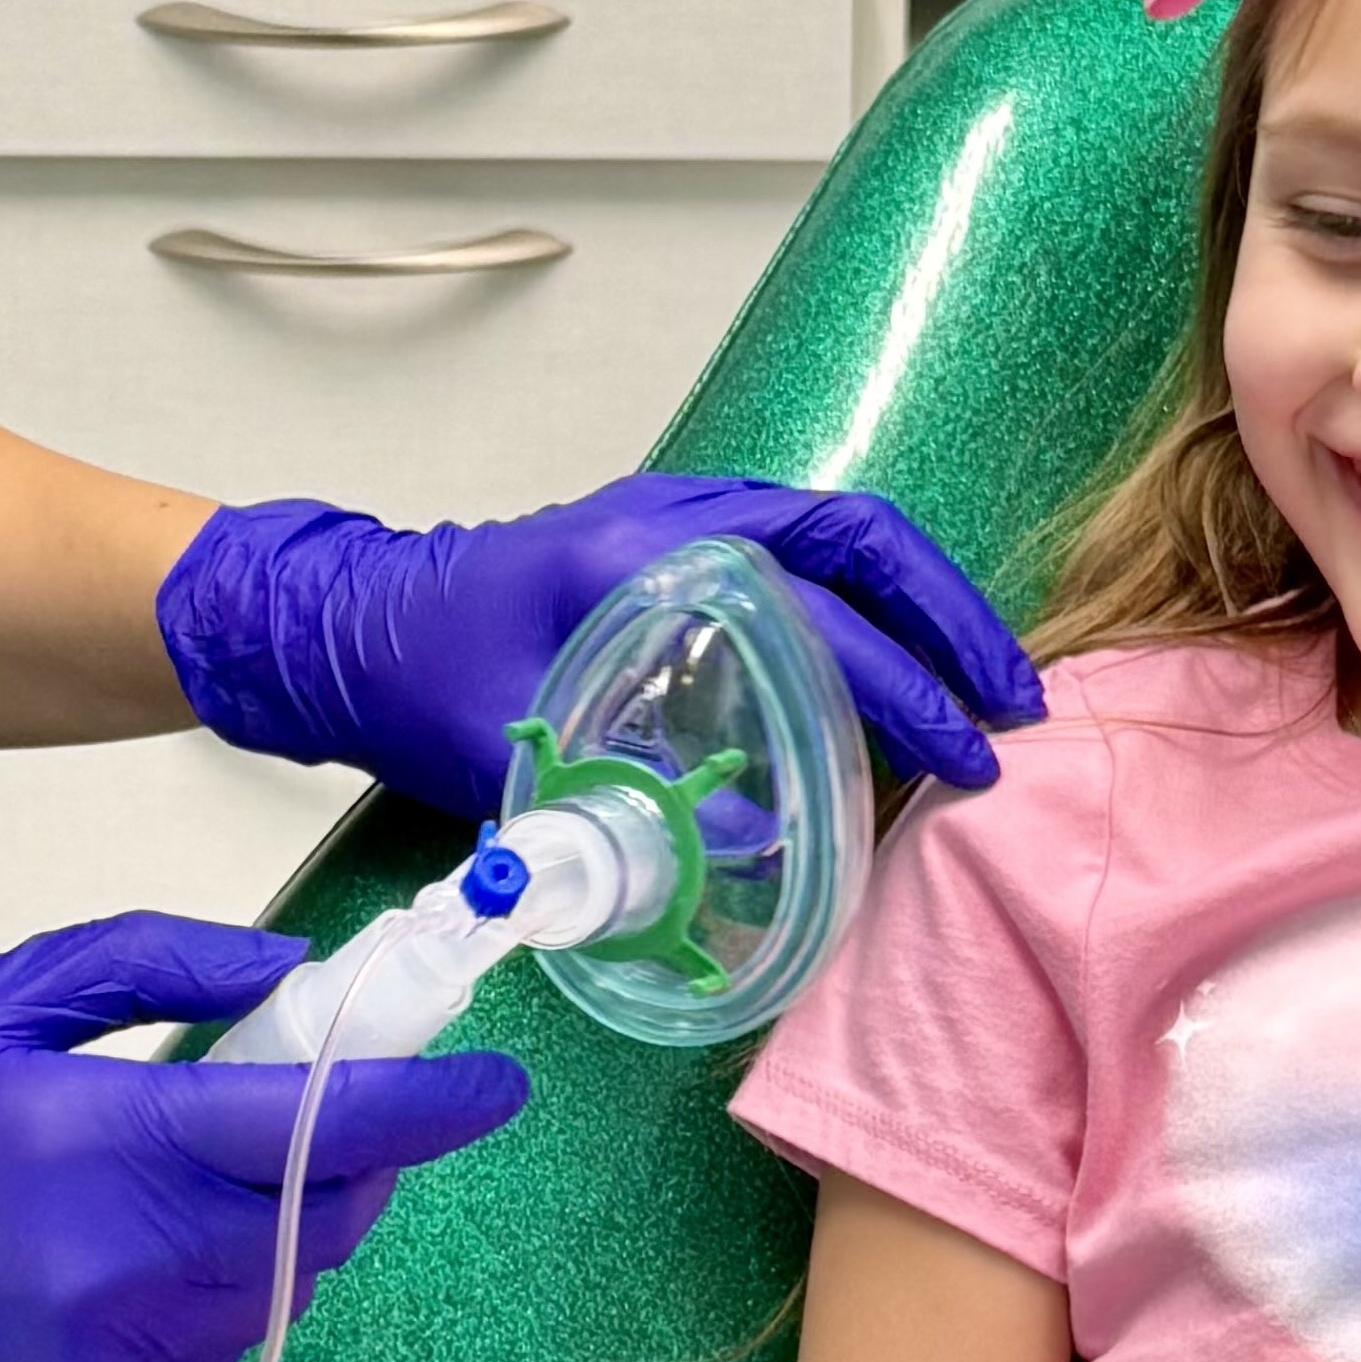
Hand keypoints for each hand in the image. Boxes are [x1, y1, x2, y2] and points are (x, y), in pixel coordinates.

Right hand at [0, 913, 524, 1361]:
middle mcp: (131, 1265)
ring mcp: (121, 1360)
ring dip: (287, 1230)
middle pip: (325, 1218)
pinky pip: (215, 1354)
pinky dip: (216, 1297)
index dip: (427, 1104)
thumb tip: (286, 975)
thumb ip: (152, 964)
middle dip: (355, 1163)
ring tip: (208, 1184)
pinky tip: (138, 1260)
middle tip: (326, 1116)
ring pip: (279, 1290)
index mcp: (106, 1143)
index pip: (318, 1124)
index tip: (500, 1085)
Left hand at [159, 478, 1042, 825]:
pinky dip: (873, 597)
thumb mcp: (512, 756)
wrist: (344, 630)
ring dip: (924, 600)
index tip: (964, 755)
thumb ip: (624, 799)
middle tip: (1016, 703)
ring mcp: (682, 511)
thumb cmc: (414, 686)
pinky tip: (904, 663)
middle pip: (860, 536)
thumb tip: (759, 849)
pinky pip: (808, 546)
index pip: (815, 615)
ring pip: (844, 531)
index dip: (903, 691)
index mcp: (641, 557)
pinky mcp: (679, 533)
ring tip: (986, 682)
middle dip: (951, 618)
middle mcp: (678, 512)